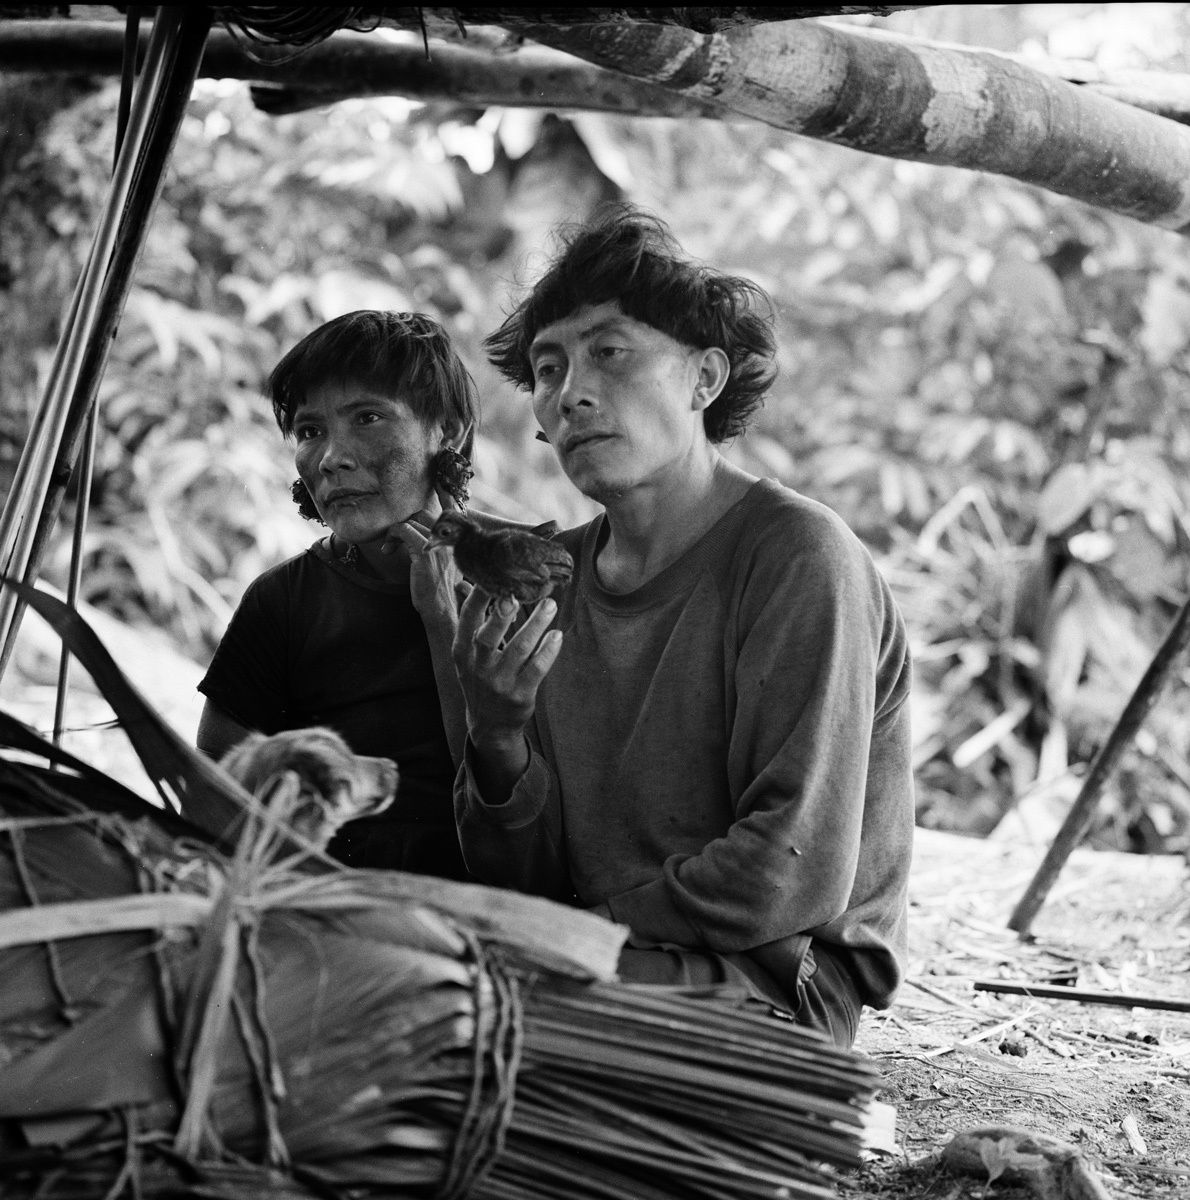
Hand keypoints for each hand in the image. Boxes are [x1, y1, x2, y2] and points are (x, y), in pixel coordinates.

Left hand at [383, 510, 468, 633]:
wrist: (444, 613)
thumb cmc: (442, 594)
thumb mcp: (449, 567)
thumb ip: (443, 550)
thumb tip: (425, 536)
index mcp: (460, 542)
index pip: (446, 513)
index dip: (429, 513)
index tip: (414, 524)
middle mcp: (453, 541)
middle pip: (425, 516)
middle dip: (408, 524)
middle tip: (398, 540)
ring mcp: (439, 546)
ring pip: (413, 522)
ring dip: (397, 532)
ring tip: (391, 547)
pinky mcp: (425, 553)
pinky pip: (404, 530)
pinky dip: (392, 535)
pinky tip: (387, 550)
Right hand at [453, 584, 561, 751]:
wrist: (490, 725)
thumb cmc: (480, 679)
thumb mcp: (467, 656)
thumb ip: (473, 623)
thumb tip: (471, 583)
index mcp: (462, 652)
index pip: (467, 620)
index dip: (478, 597)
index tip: (493, 577)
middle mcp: (478, 667)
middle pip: (488, 636)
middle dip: (503, 613)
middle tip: (519, 592)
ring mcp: (499, 683)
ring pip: (520, 649)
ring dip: (536, 624)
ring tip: (549, 604)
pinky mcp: (520, 694)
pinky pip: (537, 668)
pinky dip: (548, 650)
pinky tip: (556, 635)